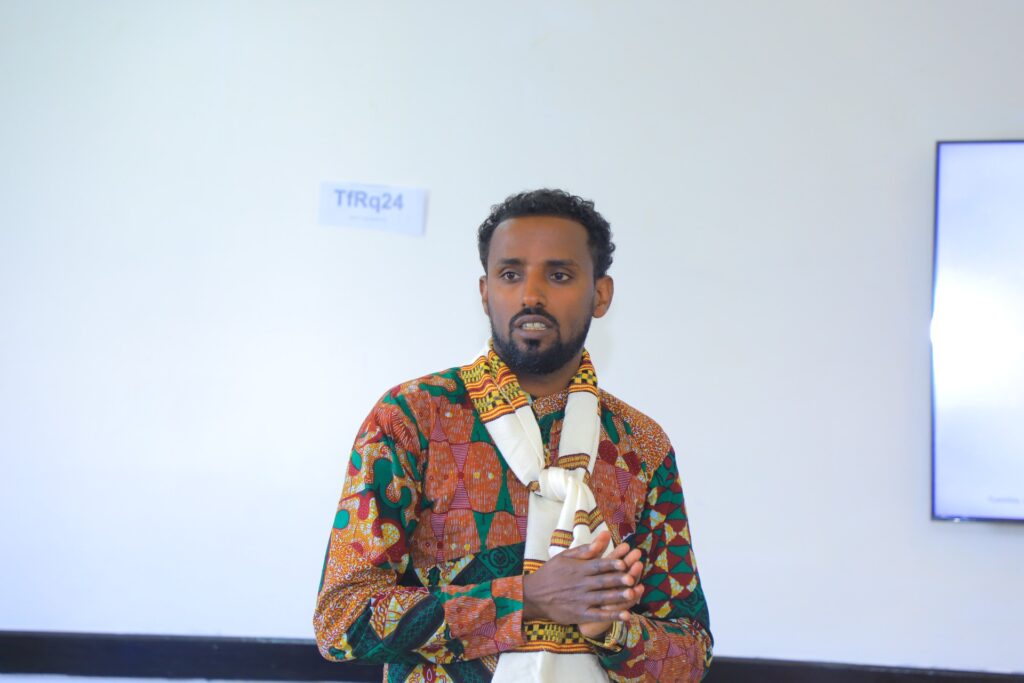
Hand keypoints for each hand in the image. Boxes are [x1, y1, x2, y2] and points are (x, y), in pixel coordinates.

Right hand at [523, 531, 643, 626]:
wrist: (533, 595)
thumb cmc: (551, 573)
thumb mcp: (564, 557)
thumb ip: (584, 550)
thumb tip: (603, 537)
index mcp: (578, 569)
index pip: (597, 566)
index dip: (611, 564)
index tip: (623, 562)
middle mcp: (580, 585)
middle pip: (602, 582)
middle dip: (617, 580)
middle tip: (632, 578)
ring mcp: (580, 601)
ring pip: (602, 598)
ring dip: (618, 597)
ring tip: (632, 594)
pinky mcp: (580, 614)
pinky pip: (598, 615)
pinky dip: (612, 616)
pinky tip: (625, 615)